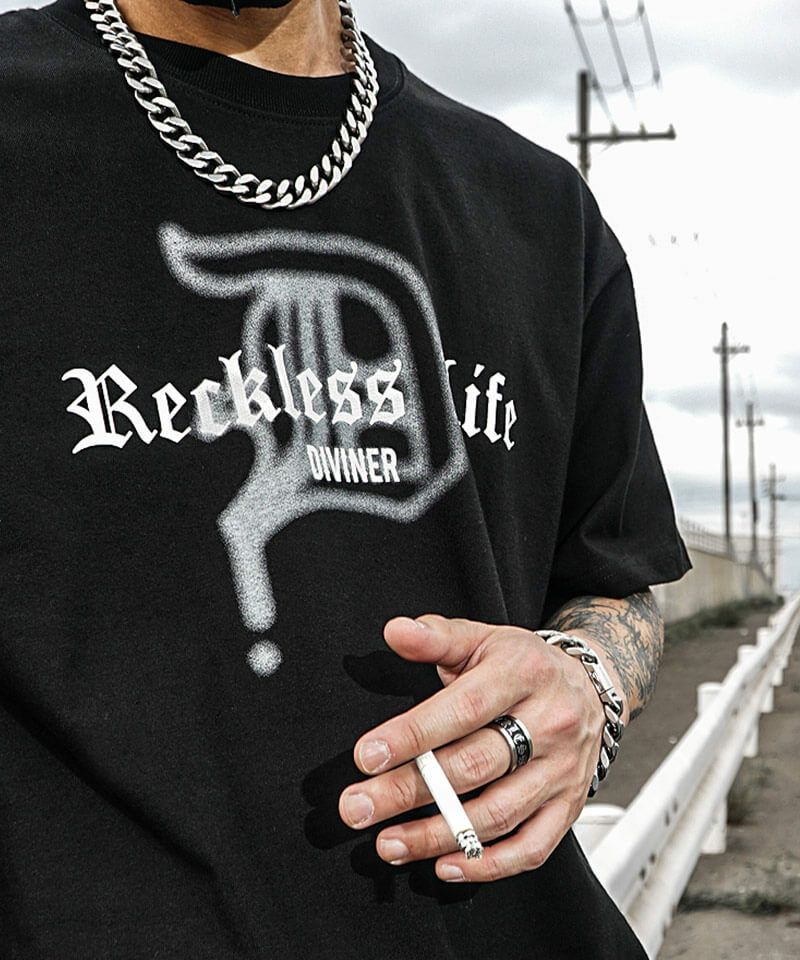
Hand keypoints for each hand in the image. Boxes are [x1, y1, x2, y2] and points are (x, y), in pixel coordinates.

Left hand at [337, 614, 618, 882]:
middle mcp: (549, 723)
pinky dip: (488, 864)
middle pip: (474, 766)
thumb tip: (396, 631)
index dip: (413, 735)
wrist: (590, 686)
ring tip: (387, 842)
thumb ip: (436, 636)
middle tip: (358, 807)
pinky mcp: (570, 806)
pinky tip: (444, 864)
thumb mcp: (482, 638)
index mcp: (522, 674)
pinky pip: (532, 847)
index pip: (464, 709)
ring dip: (438, 835)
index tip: (367, 756)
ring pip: (498, 813)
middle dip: (408, 791)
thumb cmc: (523, 665)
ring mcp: (562, 769)